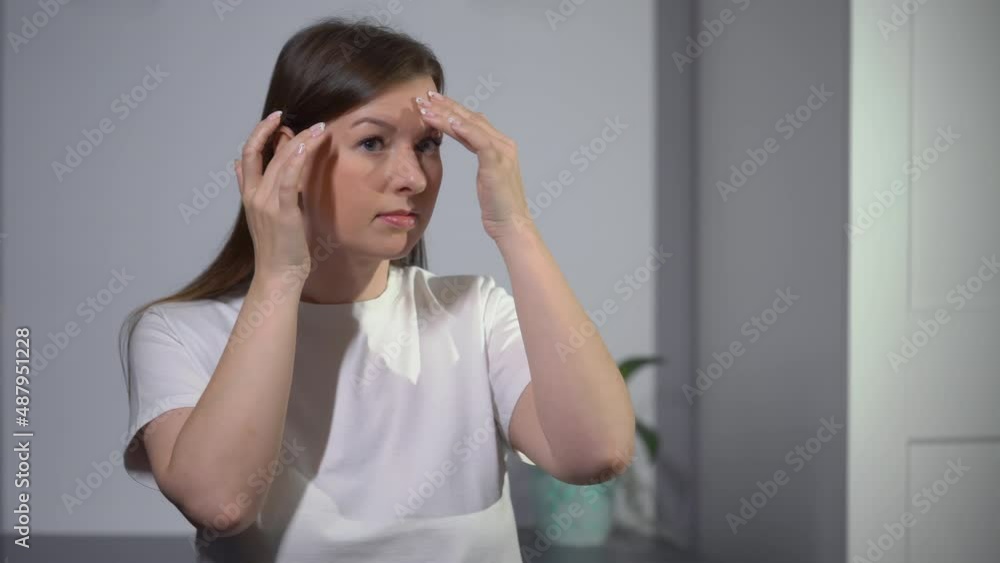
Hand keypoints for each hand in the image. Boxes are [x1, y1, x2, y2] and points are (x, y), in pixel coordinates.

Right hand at [235, 112, 330, 281]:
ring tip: (317, 129)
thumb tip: (237, 166)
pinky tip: (307, 146)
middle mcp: (253, 196)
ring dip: (299, 141)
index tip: (275, 118)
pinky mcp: (281, 212)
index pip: (247, 154)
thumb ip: (249, 188)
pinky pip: (288, 179)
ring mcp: (265, 203)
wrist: (278, 275)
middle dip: (282, 131)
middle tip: (303, 120)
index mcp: (248, 195)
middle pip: (263, 152)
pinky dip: (296, 160)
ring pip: (278, 162)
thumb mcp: (260, 214)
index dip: (259, 132)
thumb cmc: (277, 248)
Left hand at [415, 92, 534, 239]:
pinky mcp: (497, 163)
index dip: (451, 110)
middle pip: (470, 118)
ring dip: (446, 115)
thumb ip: (479, 154)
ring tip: (426, 107)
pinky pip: (479, 141)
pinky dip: (464, 129)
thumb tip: (465, 140)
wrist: (512, 225)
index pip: (472, 121)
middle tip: (424, 96)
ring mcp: (502, 152)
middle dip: (446, 106)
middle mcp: (503, 144)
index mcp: (500, 146)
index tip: (431, 102)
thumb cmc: (498, 206)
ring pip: (471, 126)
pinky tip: (448, 121)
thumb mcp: (486, 175)